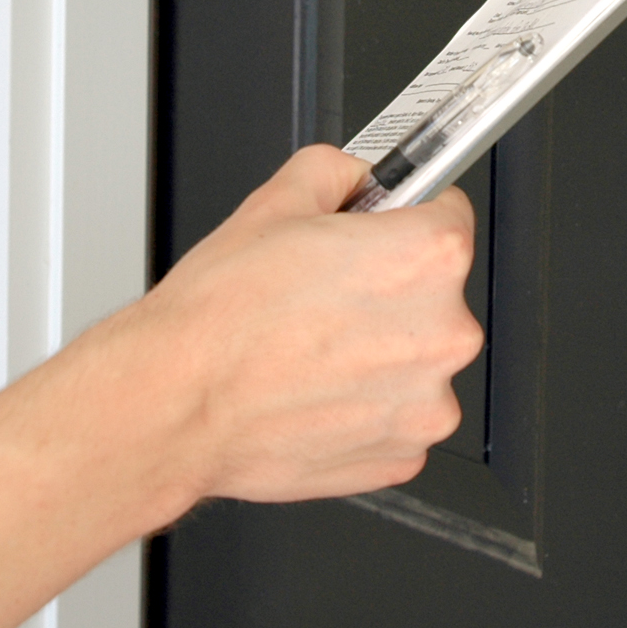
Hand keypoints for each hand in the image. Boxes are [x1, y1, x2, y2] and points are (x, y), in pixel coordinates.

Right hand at [120, 145, 483, 503]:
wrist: (178, 401)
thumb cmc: (220, 317)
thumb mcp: (276, 200)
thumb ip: (337, 173)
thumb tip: (355, 178)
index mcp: (427, 258)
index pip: (448, 213)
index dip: (406, 215)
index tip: (385, 228)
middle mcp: (444, 332)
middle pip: (435, 293)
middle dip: (388, 289)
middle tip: (328, 295)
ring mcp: (427, 403)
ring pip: (416, 360)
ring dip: (379, 353)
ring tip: (313, 348)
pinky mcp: (405, 455)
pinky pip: (397, 415)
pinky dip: (365, 405)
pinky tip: (317, 390)